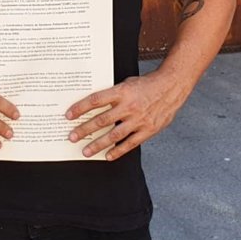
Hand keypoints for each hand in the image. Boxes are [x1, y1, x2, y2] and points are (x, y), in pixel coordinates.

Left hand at [65, 71, 190, 160]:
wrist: (171, 87)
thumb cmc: (147, 84)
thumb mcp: (127, 83)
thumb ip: (113, 94)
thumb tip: (94, 104)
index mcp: (122, 91)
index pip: (95, 100)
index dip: (80, 108)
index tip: (69, 115)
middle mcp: (129, 106)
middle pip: (101, 120)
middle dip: (84, 130)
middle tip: (72, 137)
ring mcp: (138, 120)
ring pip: (114, 135)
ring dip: (98, 144)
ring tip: (86, 151)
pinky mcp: (148, 130)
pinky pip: (130, 143)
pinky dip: (118, 151)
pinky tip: (108, 156)